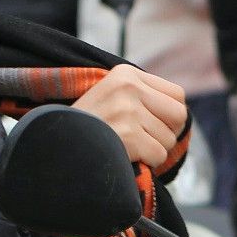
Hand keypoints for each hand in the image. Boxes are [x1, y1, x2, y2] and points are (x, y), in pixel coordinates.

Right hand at [71, 65, 187, 169]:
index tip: (154, 125)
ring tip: (128, 146)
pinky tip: (127, 156)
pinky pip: (158, 154)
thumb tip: (180, 112)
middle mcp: (128, 87)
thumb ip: (143, 96)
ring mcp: (128, 111)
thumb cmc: (88, 125)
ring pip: (169, 139)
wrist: (56, 145)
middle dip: (168, 133)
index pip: (177, 94)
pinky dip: (147, 162)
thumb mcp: (112, 96)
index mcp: (126, 74)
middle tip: (147, 140)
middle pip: (179, 115)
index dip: (170, 115)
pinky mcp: (128, 135)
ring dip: (153, 150)